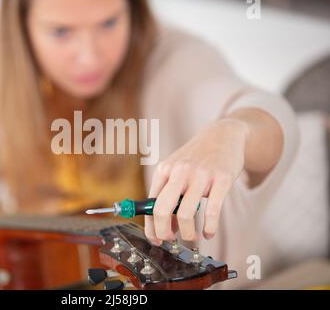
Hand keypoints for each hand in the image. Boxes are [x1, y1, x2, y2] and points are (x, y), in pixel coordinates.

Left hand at [145, 118, 248, 244]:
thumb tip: (167, 226)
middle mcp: (179, 171)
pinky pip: (212, 211)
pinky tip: (209, 232)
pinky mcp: (221, 179)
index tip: (155, 238)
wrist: (223, 135)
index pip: (150, 204)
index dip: (150, 226)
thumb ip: (170, 195)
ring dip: (188, 233)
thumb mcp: (177, 170)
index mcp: (164, 170)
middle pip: (161, 210)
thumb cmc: (198, 157)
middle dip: (163, 232)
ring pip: (185, 214)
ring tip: (192, 237)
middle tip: (170, 240)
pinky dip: (209, 228)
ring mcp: (200, 175)